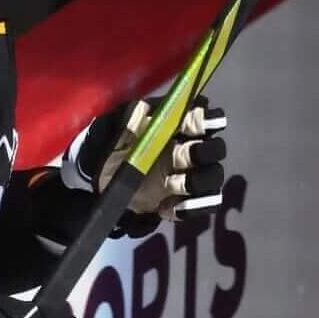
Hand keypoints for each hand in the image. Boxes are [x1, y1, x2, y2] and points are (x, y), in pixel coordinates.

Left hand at [64, 92, 229, 229]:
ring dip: (198, 180)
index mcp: (180, 125)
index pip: (204, 118)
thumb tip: (143, 110)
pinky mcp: (186, 200)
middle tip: (183, 156)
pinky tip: (170, 207)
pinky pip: (204, 205)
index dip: (204, 120)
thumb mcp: (116, 127)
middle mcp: (193, 148)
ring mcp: (192, 175)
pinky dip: (192, 207)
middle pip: (215, 149)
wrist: (103, 176)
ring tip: (174, 184)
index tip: (193, 125)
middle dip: (203, 152)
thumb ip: (130, 117)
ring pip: (213, 177)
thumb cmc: (115, 143)